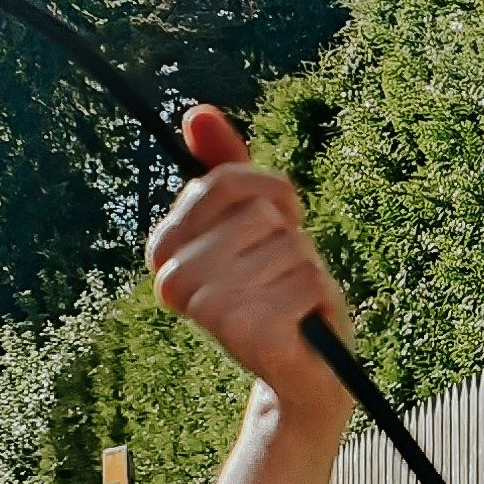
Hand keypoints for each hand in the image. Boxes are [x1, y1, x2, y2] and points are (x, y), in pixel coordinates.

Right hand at [144, 109, 352, 424]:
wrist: (304, 372)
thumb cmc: (278, 289)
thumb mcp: (255, 221)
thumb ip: (224, 165)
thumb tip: (196, 112)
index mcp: (164, 249)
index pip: (225, 182)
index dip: (266, 199)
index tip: (267, 233)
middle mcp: (173, 280)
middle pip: (259, 214)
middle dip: (288, 240)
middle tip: (280, 278)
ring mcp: (208, 309)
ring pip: (288, 246)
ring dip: (305, 270)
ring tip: (292, 303)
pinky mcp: (247, 335)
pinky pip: (307, 279)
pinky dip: (319, 297)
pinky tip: (302, 323)